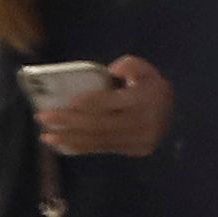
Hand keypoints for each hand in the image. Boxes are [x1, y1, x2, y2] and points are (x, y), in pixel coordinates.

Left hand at [36, 58, 174, 157]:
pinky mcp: (133, 151)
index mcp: (142, 100)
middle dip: (68, 122)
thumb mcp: (144, 68)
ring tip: (47, 137)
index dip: (87, 104)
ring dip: (69, 139)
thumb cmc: (150, 86)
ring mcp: (137, 140)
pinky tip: (63, 144)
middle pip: (98, 124)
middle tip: (43, 118)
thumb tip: (111, 73)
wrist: (174, 112)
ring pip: (99, 141)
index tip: (65, 103)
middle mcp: (140, 123)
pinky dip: (81, 147)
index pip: (109, 103)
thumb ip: (129, 65)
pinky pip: (103, 149)